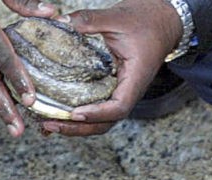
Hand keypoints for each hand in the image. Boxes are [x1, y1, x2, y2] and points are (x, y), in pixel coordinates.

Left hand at [43, 0, 183, 135]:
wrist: (162, 20)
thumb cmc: (145, 20)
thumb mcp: (117, 17)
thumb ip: (89, 20)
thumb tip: (61, 20)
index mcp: (135, 78)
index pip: (119, 107)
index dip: (97, 114)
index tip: (75, 113)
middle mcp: (129, 91)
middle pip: (106, 122)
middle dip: (78, 128)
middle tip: (50, 124)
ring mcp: (120, 91)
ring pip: (100, 120)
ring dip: (75, 126)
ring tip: (49, 123)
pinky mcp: (112, 88)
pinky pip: (96, 107)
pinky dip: (78, 114)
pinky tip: (58, 110)